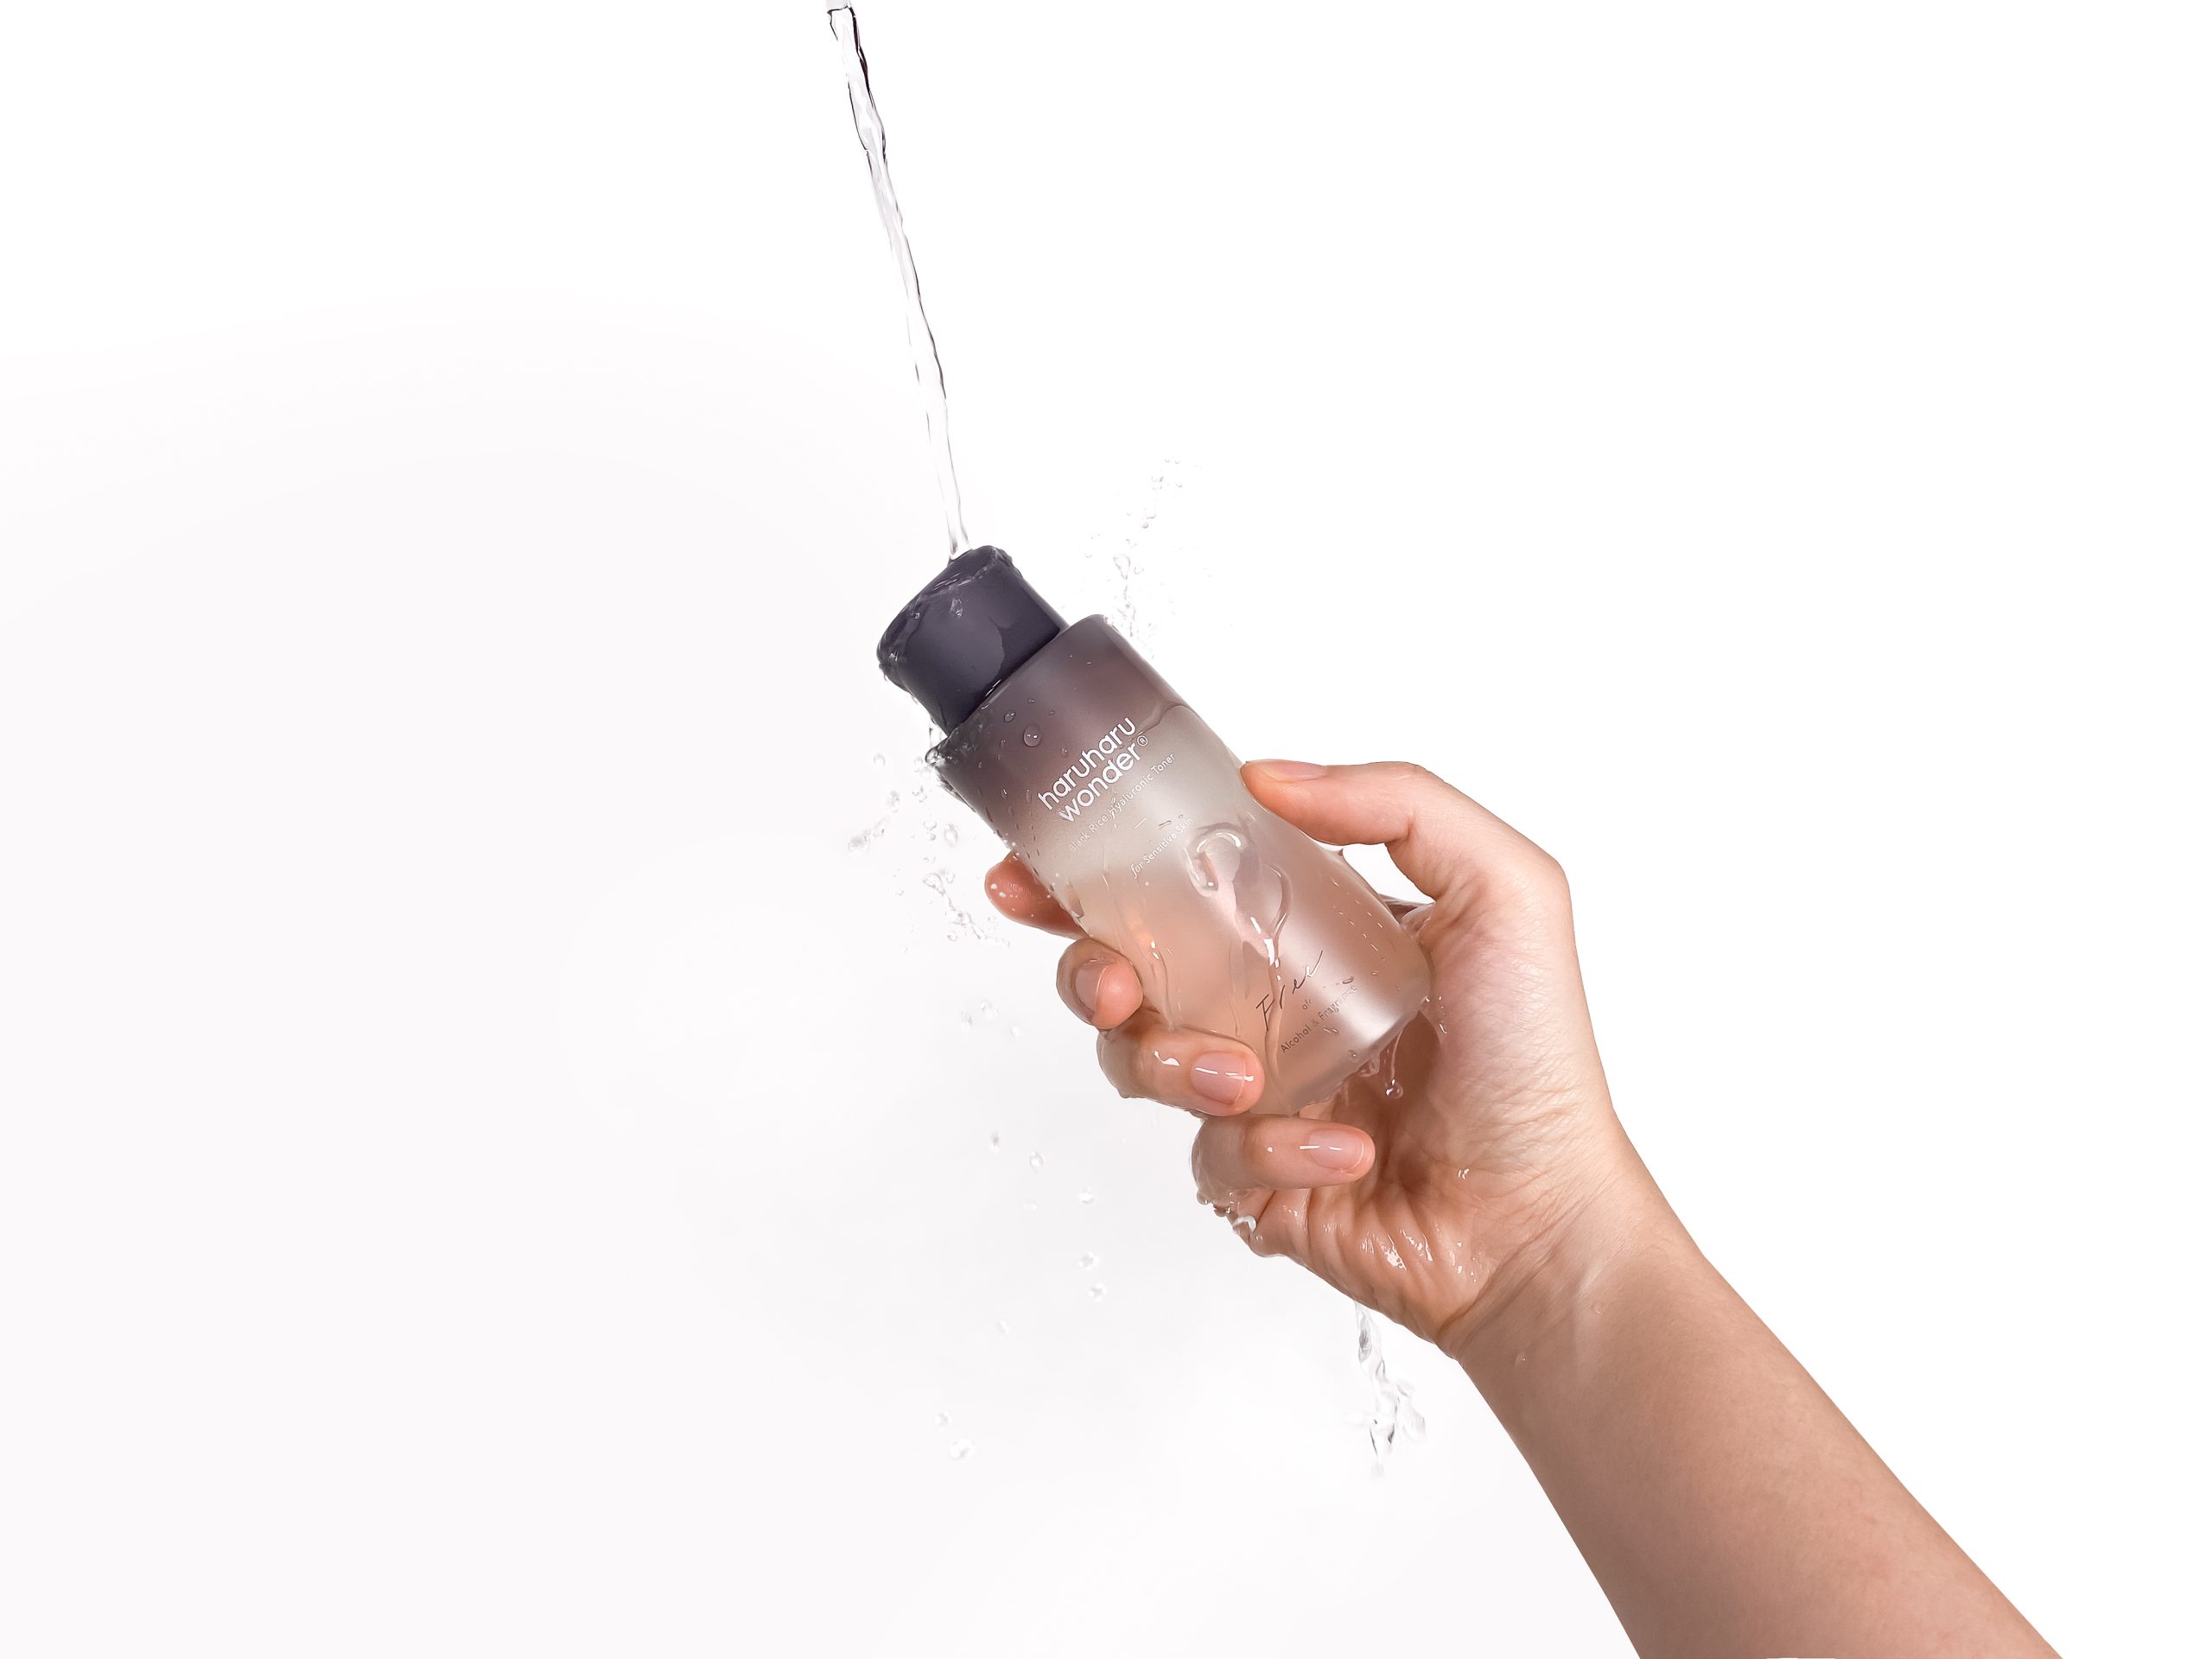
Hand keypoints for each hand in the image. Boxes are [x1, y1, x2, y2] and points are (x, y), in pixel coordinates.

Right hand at [984, 759, 1645, 1352]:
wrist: (1543, 1220)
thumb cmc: (1537, 1059)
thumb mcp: (1504, 889)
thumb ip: (1399, 804)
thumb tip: (1265, 778)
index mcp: (1307, 932)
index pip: (1180, 884)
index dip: (1093, 873)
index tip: (1032, 869)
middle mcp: (1269, 1007)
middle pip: (1125, 972)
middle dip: (1092, 972)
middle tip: (1117, 986)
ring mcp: (1256, 1097)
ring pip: (1142, 1065)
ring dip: (1176, 1064)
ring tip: (1249, 1079)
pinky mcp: (1253, 1182)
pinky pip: (1207, 1159)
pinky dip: (1266, 1153)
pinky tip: (1339, 1153)